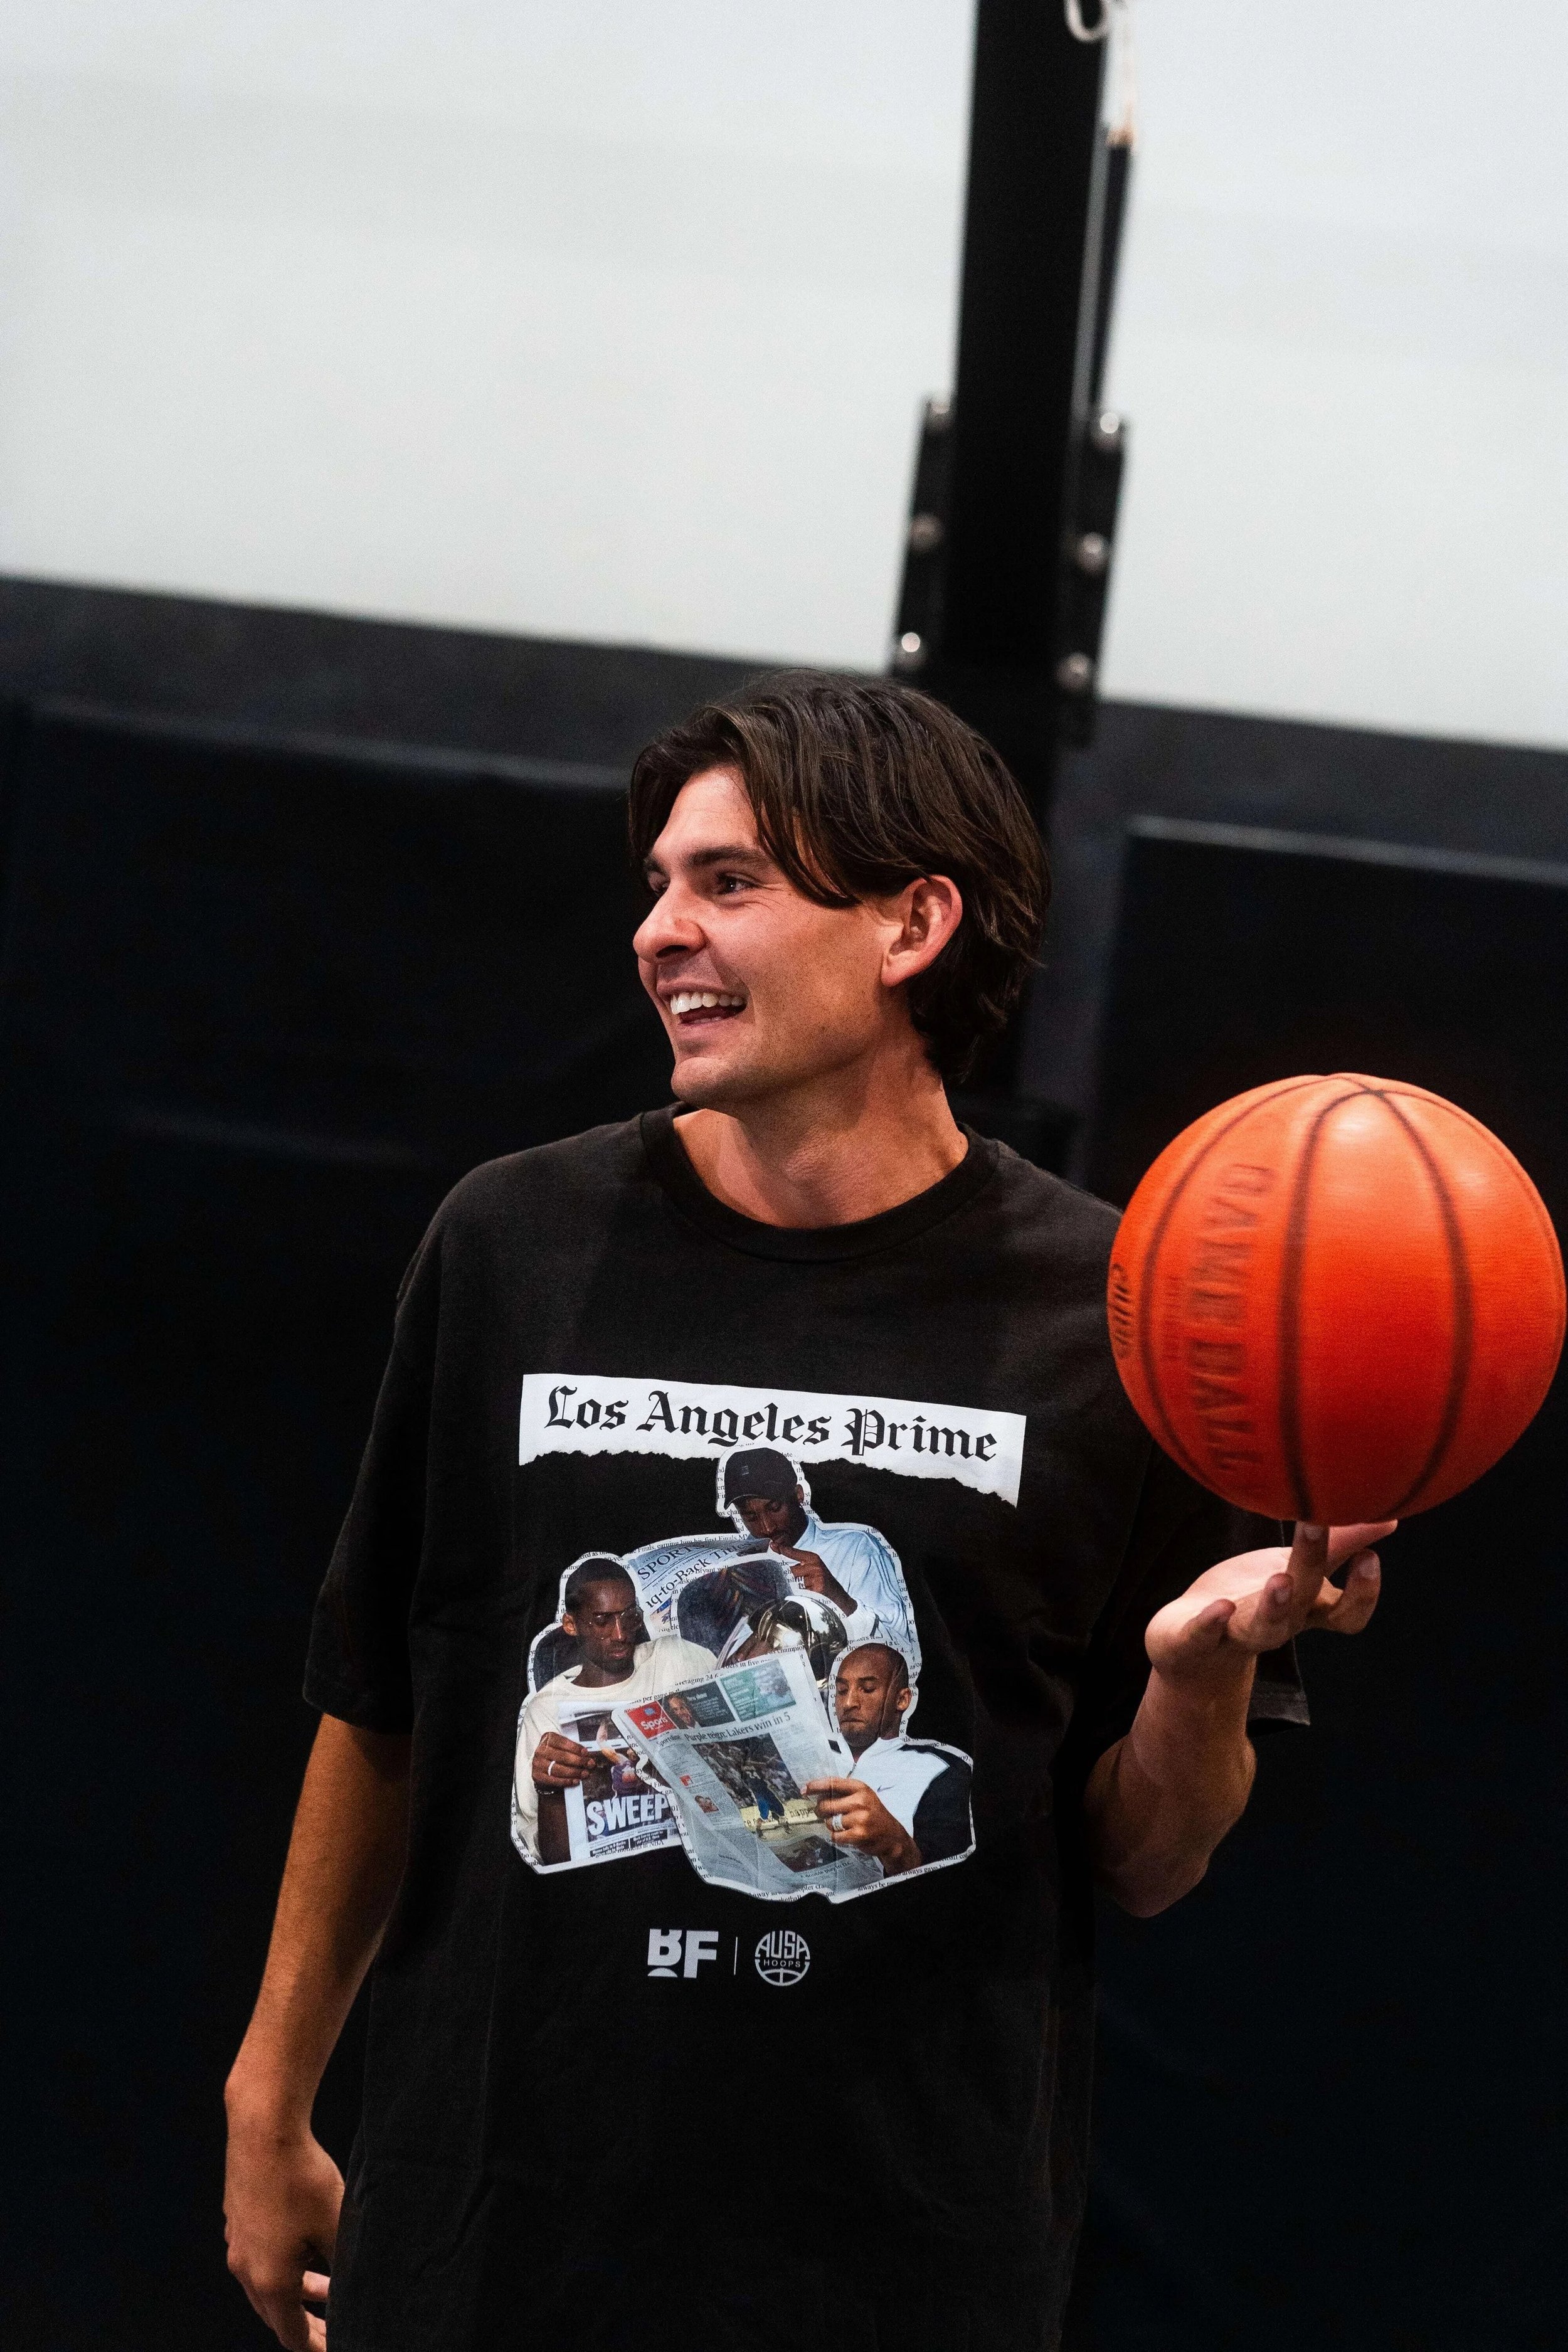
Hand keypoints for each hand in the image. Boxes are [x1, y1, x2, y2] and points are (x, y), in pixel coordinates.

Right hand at [224, 2113, 341, 2351]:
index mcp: (270, 2281)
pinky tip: (304, 2247)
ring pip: (266, 2283)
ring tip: (327, 2287)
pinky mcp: (238, 2218)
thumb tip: (354, 2286)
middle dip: (306, 2322)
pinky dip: (284, 2264)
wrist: (264, 2129)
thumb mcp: (335, 2226)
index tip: (335, 2346)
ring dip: (297, 2290)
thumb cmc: (301, 2179)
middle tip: (333, 2325)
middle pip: (275, 2313)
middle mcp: (246, 2268)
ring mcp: (238, 2243)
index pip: (291, 2333)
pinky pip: (260, 2255)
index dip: (315, 2345)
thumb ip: (343, 2264)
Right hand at [531, 1731, 602, 1789]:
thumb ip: (572, 1748)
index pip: (563, 1743)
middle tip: (589, 1764)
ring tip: (584, 1773)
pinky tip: (575, 1780)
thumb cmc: (554, 1753)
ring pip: (558, 1769)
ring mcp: (538, 1763)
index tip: (586, 1753)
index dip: (575, 1748)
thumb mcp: (561, 1745)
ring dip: (574, 1772)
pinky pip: (554, 1780)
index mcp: (548, 1738)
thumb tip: (587, 1755)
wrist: (541, 1764)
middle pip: (562, 1756)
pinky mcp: (537, 1776)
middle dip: (578, 1761)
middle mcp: (541, 1750)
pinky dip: (566, 1781)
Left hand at [775, 1547, 854, 1617]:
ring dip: (798, 1588)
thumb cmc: (823, 1581)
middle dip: (791, 1578)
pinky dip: (803, 1595)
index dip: (782, 1549)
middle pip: (791, 1571)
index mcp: (813, 1558)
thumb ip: (799, 1563)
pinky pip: (801, 1592)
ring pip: (795, 1582)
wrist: (838, 1597)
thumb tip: (782, 1561)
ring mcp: (817, 1577)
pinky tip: (812, 1595)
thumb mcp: (813, 1568)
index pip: (794, 1552)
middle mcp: (815, 1565)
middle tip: (803, 1583)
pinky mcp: (817, 1589)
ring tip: (809, 1589)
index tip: (772, 1545)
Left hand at [806, 1776, 919, 1873]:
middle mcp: (860, 1801)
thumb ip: (843, 1792)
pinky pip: (835, 1836)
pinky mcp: (858, 1834)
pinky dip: (836, 1837)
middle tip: (821, 1813)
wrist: (892, 1836)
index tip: (804, 1789)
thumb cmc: (873, 1813)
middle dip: (820, 1810)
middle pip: (826, 1804)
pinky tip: (845, 1835)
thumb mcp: (863, 1796)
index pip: (832, 1783)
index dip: (815, 1786)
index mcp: (860, 1788)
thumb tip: (816, 1792)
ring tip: (841, 1825)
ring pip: (829, 1822)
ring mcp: (860, 1818)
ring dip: (831, 1825)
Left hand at [1146, 1520, 1392, 1687]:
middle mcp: (1277, 1625)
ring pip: (1262, 1628)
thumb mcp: (1296, 1569)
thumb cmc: (1252, 1596)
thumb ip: (1339, 1545)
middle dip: (1311, 1565)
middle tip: (1316, 1525)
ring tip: (1280, 1579)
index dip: (1362, 1594)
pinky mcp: (1195, 1640)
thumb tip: (1389, 1515)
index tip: (1370, 1557)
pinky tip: (1219, 1606)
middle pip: (1302, 1602)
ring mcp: (1236, 1634)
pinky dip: (1212, 1623)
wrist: (1193, 1647)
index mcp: (1305, 1610)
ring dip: (1274, 1606)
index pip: (1345, 1615)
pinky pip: (1204, 1636)